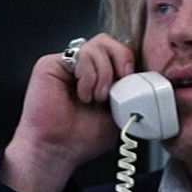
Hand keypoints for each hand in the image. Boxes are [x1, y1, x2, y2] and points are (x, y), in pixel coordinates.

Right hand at [1, 34, 135, 191]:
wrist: (58, 149)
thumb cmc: (81, 138)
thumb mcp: (117, 115)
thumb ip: (128, 94)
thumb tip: (141, 80)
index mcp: (99, 77)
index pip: (117, 52)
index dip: (127, 60)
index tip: (131, 78)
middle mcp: (83, 68)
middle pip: (108, 41)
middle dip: (120, 58)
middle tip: (120, 79)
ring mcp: (67, 64)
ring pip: (96, 45)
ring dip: (103, 72)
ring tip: (96, 97)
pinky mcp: (51, 64)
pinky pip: (79, 54)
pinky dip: (88, 75)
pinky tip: (83, 94)